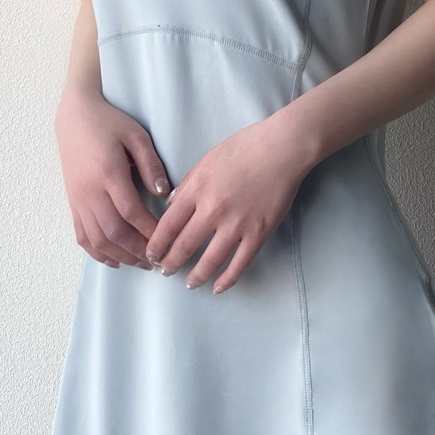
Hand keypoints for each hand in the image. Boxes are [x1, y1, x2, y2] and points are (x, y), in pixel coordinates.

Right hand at [55, 87, 171, 269]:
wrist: (74, 117)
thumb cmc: (109, 123)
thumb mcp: (136, 135)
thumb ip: (151, 164)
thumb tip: (163, 193)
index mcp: (108, 173)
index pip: (130, 212)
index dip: (149, 231)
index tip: (167, 240)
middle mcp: (90, 190)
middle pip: (113, 231)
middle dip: (137, 250)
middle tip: (158, 260)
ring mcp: (78, 199)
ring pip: (97, 238)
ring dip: (120, 256)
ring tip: (141, 263)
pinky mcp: (72, 202)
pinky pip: (81, 235)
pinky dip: (97, 252)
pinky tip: (114, 260)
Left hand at [144, 115, 310, 292]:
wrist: (283, 148)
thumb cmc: (246, 146)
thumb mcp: (207, 159)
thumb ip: (188, 183)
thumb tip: (171, 204)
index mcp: (197, 189)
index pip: (168, 225)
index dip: (157, 244)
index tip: (152, 253)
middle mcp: (213, 210)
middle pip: (184, 246)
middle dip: (171, 263)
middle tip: (165, 271)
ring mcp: (237, 224)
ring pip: (210, 260)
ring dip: (196, 276)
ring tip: (189, 283)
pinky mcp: (259, 233)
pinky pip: (240, 263)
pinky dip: (227, 279)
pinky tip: (218, 287)